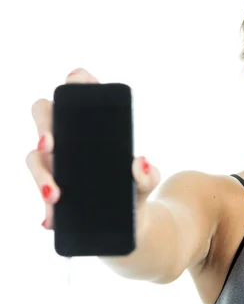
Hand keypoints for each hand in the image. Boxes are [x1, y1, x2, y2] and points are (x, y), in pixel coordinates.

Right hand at [25, 68, 160, 229]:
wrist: (130, 222)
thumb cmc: (136, 190)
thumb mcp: (148, 183)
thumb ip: (148, 175)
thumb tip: (140, 162)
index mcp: (93, 125)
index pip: (79, 92)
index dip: (76, 81)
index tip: (75, 80)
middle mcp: (69, 138)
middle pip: (45, 115)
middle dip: (43, 125)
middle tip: (51, 144)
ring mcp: (56, 162)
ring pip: (35, 157)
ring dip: (41, 174)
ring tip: (55, 195)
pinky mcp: (51, 190)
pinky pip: (40, 193)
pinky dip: (46, 208)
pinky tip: (50, 220)